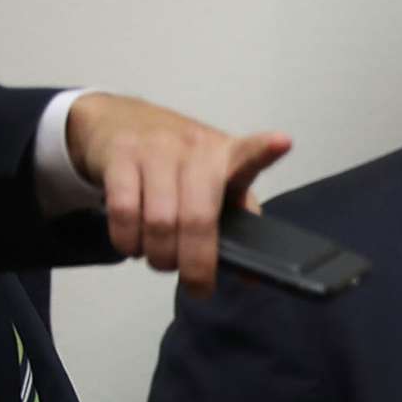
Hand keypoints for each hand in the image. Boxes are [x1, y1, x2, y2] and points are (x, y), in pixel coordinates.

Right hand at [64, 93, 291, 296]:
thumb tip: (251, 277)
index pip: (250, 153)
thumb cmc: (177, 162)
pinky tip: (132, 244)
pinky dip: (127, 240)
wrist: (118, 119)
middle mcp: (194, 149)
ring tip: (160, 260)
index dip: (265, 150)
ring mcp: (155, 150)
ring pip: (159, 221)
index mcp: (227, 156)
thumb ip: (236, 220)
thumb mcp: (214, 180)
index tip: (282, 143)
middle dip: (195, 264)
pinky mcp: (120, 155)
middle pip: (198, 218)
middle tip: (193, 282)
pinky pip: (124, 211)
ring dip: (159, 256)